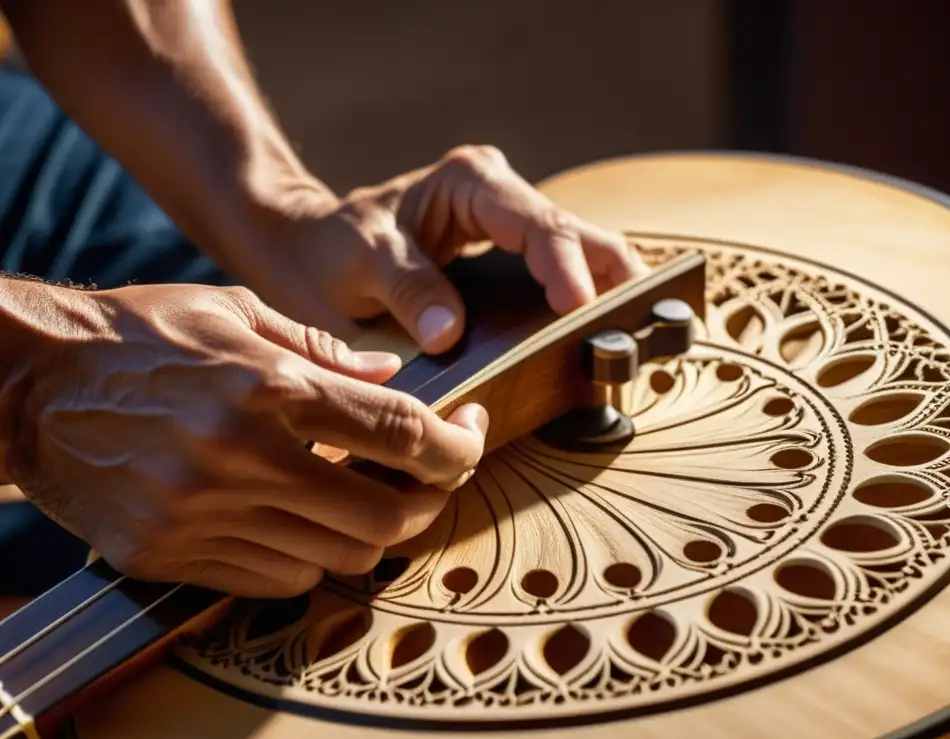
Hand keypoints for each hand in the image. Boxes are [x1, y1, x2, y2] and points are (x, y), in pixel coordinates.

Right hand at [0, 281, 487, 596]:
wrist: (29, 385)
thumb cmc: (138, 334)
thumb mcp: (234, 312)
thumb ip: (322, 349)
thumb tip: (392, 376)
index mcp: (267, 386)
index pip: (403, 434)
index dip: (458, 445)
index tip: (469, 434)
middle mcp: (240, 458)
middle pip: (386, 515)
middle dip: (429, 500)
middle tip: (432, 475)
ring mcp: (202, 516)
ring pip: (337, 559)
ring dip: (373, 533)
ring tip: (369, 495)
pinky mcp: (168, 554)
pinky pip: (275, 579)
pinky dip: (311, 556)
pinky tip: (304, 520)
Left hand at [248, 145, 648, 354]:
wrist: (309, 251)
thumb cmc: (331, 250)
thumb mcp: (360, 264)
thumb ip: (407, 290)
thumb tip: (451, 334)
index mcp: (471, 183)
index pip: (537, 225)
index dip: (566, 268)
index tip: (580, 310)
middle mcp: (502, 196)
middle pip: (579, 236)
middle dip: (612, 280)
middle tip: (636, 330)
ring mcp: (513, 226)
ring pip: (585, 256)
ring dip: (611, 294)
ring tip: (631, 340)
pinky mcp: (513, 259)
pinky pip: (564, 278)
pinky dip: (588, 306)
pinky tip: (598, 340)